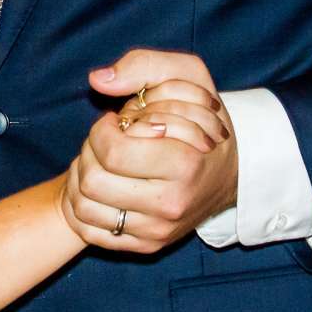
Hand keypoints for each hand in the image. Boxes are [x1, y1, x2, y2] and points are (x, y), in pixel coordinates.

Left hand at [64, 50, 237, 249]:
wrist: (231, 173)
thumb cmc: (203, 120)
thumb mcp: (187, 76)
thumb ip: (143, 65)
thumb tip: (98, 80)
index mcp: (185, 164)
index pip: (113, 153)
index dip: (102, 130)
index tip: (116, 121)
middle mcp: (172, 205)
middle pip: (93, 181)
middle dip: (90, 152)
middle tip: (107, 141)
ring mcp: (158, 230)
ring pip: (84, 208)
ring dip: (81, 177)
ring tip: (101, 160)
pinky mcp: (146, 246)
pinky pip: (89, 232)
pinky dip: (80, 206)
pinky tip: (97, 184)